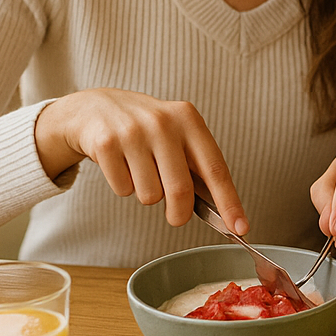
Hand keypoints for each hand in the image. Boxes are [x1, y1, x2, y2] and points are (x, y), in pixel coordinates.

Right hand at [34, 88, 245, 232]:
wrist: (94, 108)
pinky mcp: (106, 144)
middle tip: (175, 217)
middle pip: (181, 190)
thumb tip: (221, 211)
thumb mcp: (176, 134)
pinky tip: (121, 165)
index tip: (241, 227)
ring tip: (140, 171)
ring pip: (149, 195)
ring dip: (147, 194)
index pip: (216, 169)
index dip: (229, 202)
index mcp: (189, 120)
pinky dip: (123, 187)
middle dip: (179, 214)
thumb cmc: (145, 130)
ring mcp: (133, 132)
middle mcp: (164, 123)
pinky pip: (123, 189)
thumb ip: (196, 166)